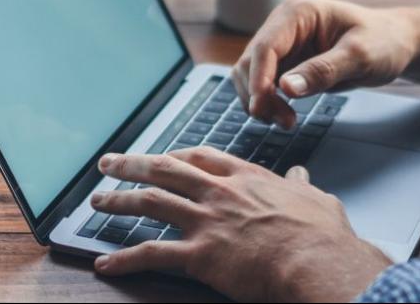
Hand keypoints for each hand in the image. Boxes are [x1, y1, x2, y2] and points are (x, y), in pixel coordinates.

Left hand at [90, 148, 390, 301]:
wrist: (317, 261)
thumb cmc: (322, 237)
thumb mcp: (317, 200)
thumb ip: (302, 186)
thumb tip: (302, 176)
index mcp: (246, 178)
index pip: (199, 156)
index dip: (174, 155)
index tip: (160, 155)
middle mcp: (219, 192)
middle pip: (163, 170)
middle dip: (130, 165)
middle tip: (107, 164)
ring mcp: (206, 221)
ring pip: (150, 202)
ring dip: (118, 201)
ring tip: (97, 202)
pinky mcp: (199, 254)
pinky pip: (152, 254)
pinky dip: (125, 260)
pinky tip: (106, 264)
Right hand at [232, 0, 418, 126]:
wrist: (397, 44)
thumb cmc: (384, 42)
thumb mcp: (360, 57)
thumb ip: (323, 71)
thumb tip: (286, 88)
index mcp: (298, 12)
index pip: (265, 46)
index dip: (258, 78)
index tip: (261, 106)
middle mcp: (283, 24)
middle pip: (251, 62)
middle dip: (259, 95)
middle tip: (285, 122)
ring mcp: (282, 43)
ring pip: (250, 75)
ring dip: (260, 102)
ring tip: (287, 122)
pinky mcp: (285, 61)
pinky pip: (262, 84)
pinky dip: (267, 102)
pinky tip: (285, 115)